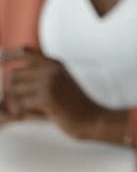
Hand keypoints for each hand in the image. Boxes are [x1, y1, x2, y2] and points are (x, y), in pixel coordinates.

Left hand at [1, 48, 126, 143]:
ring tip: (23, 112)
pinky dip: (21, 112)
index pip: (26, 52)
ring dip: (15, 103)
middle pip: (14, 75)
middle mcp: (51, 69)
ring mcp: (49, 81)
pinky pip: (20, 103)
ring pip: (14, 89)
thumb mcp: (60, 86)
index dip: (9, 55)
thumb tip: (7, 89)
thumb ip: (38, 81)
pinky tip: (28, 117)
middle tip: (17, 105)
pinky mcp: (47, 97)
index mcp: (54, 64)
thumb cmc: (73, 107)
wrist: (92, 119)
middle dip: (12, 91)